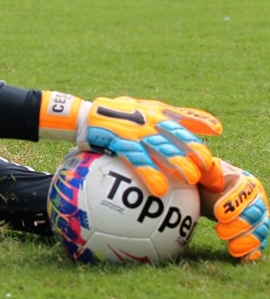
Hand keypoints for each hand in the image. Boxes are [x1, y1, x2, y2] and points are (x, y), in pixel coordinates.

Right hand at [39, 92, 221, 195]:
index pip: (183, 119)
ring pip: (161, 148)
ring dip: (178, 164)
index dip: (201, 128)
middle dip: (197, 154)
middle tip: (210, 172)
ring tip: (192, 180)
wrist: (81, 116)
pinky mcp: (118, 141)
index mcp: (154, 111)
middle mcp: (147, 118)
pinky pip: (137, 160)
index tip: (217, 140)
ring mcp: (133, 130)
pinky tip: (160, 189)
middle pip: (178, 137)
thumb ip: (166, 117)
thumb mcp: (139, 109)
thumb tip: (199, 131)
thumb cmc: (111, 116)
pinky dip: (150, 174)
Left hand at [200, 159, 268, 262]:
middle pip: (256, 213)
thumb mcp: (202, 174)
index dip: (233, 204)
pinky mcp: (256, 231)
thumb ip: (206, 172)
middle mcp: (257, 199)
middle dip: (240, 225)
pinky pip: (259, 242)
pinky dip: (253, 251)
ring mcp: (259, 216)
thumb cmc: (203, 182)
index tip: (219, 214)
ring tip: (231, 249)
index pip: (245, 193)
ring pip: (261, 229)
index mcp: (246, 181)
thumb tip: (206, 168)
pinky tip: (243, 259)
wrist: (205, 195)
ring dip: (248, 241)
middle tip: (220, 232)